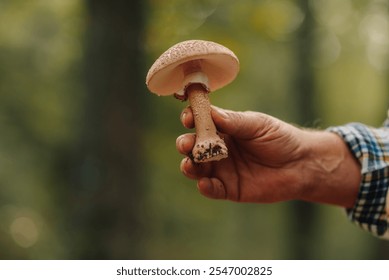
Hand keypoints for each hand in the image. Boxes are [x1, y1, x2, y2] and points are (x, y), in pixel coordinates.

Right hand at [176, 106, 359, 206]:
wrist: (301, 164)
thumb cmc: (280, 138)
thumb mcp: (256, 125)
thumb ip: (233, 121)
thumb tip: (209, 111)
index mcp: (223, 129)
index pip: (201, 123)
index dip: (191, 120)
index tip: (188, 118)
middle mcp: (218, 149)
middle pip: (194, 147)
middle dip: (185, 144)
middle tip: (186, 144)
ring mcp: (222, 169)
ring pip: (197, 168)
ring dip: (189, 166)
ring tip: (190, 163)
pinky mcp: (229, 188)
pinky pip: (212, 189)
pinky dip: (205, 187)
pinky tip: (204, 183)